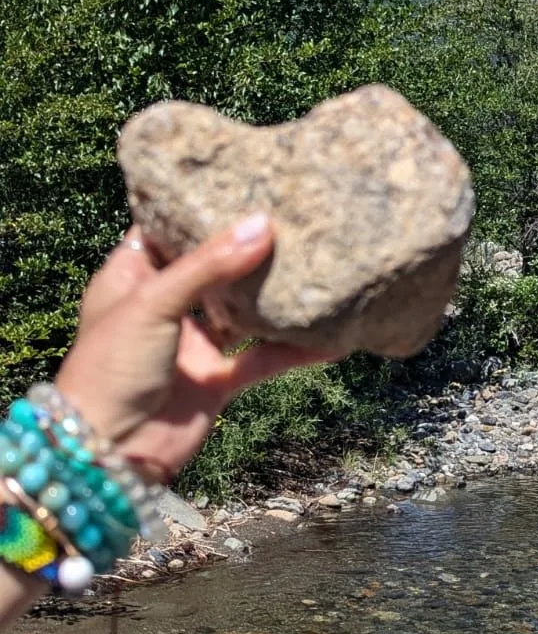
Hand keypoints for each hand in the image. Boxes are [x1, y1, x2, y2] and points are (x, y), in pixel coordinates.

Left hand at [54, 214, 325, 482]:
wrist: (109, 453)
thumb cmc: (110, 368)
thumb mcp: (152, 303)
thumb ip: (209, 265)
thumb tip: (262, 224)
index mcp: (132, 278)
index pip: (165, 230)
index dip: (196, 207)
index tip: (239, 181)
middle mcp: (165, 307)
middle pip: (212, 267)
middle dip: (247, 246)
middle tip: (290, 214)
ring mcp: (192, 344)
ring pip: (243, 311)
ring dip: (273, 295)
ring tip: (316, 263)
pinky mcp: (218, 380)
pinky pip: (264, 358)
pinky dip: (295, 350)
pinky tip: (331, 338)